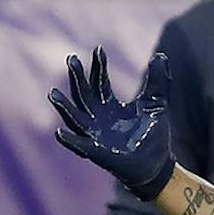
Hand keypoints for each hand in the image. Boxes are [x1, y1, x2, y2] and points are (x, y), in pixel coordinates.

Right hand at [48, 47, 175, 198]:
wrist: (157, 165)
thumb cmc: (154, 136)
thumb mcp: (157, 103)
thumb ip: (158, 80)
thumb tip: (160, 56)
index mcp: (110, 106)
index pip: (99, 82)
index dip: (98, 66)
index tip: (98, 49)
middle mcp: (98, 118)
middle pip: (83, 94)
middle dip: (77, 78)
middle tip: (72, 60)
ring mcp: (95, 135)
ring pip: (75, 118)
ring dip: (64, 106)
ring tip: (53, 93)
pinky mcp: (96, 152)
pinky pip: (79, 145)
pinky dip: (69, 139)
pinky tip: (59, 131)